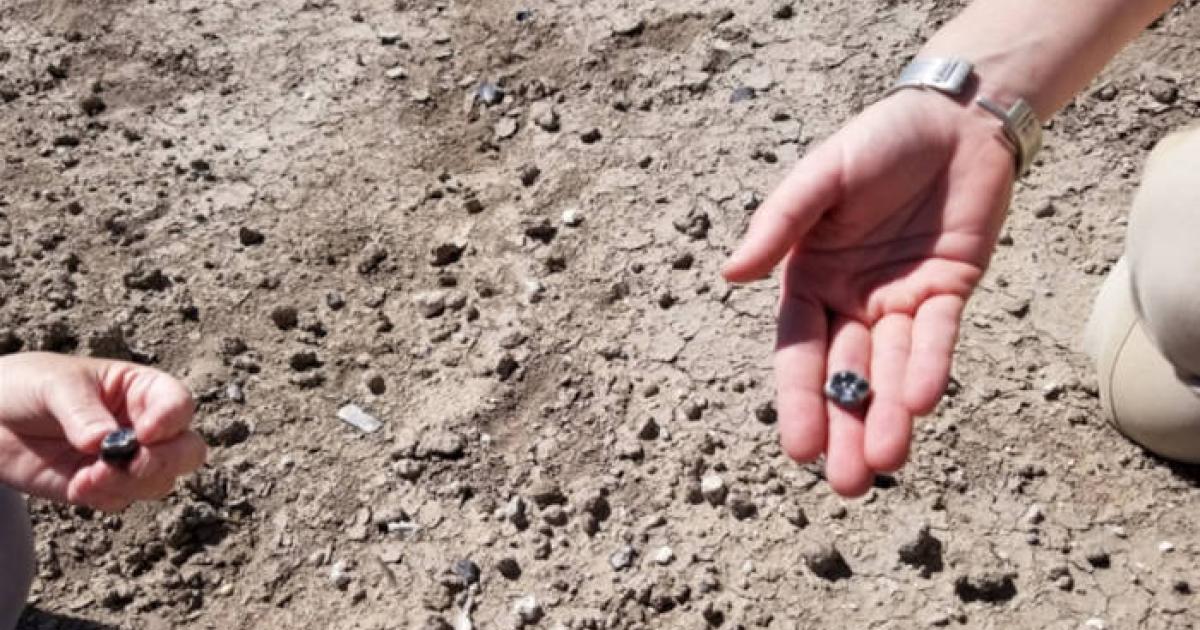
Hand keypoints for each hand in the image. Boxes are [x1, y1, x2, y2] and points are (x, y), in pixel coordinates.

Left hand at [0, 352, 206, 511]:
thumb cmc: (27, 386)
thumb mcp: (55, 386)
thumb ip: (83, 413)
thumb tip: (104, 444)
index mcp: (141, 390)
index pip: (178, 404)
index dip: (172, 420)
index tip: (145, 433)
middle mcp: (143, 426)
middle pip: (187, 450)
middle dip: (167, 461)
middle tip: (134, 463)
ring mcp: (126, 460)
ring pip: (159, 481)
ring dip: (129, 484)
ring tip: (87, 478)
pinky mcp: (102, 486)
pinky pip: (122, 500)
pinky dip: (104, 497)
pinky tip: (76, 485)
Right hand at [723, 90, 1015, 495]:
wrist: (953, 119)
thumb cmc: (875, 142)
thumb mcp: (819, 177)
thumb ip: (779, 224)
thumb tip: (730, 274)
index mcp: (810, 279)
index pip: (799, 350)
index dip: (798, 398)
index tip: (799, 449)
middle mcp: (852, 300)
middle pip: (845, 375)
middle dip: (847, 427)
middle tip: (848, 485)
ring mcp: (900, 301)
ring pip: (891, 369)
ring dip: (889, 414)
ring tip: (885, 463)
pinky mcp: (948, 292)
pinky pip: (936, 337)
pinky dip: (929, 367)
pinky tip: (921, 404)